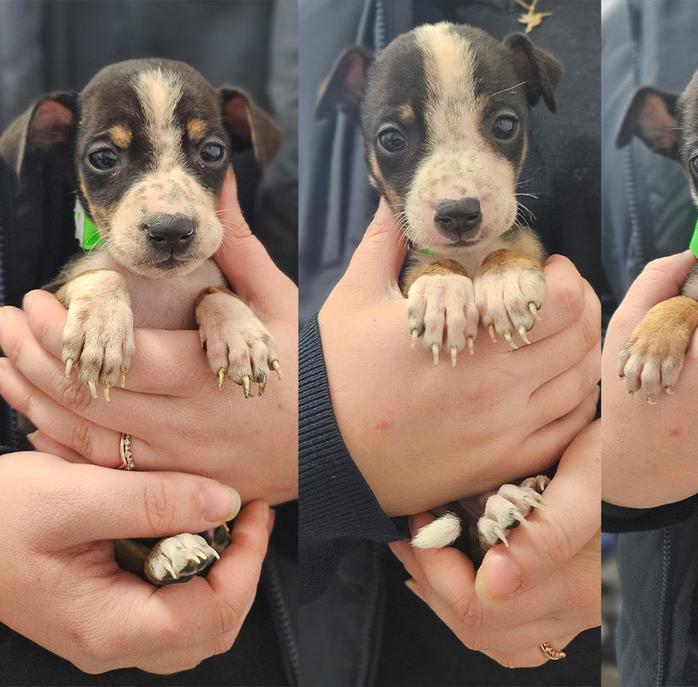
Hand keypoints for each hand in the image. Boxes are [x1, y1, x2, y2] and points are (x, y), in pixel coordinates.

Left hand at [0, 172, 297, 503]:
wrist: (354, 438)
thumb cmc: (319, 367)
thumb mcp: (282, 302)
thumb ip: (240, 247)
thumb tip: (219, 186)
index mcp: (204, 376)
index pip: (116, 357)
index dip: (65, 330)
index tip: (35, 300)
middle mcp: (184, 426)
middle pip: (87, 398)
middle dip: (32, 357)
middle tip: (3, 326)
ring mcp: (179, 461)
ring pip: (86, 439)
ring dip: (36, 402)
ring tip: (3, 366)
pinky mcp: (179, 483)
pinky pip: (108, 473)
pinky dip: (66, 449)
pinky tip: (37, 424)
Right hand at [0, 451, 270, 673]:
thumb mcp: (73, 495)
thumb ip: (153, 501)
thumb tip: (223, 502)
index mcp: (108, 626)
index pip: (211, 616)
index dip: (246, 564)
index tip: (253, 511)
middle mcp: (110, 644)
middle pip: (212, 629)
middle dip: (241, 570)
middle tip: (247, 514)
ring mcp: (107, 635)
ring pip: (194, 625)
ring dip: (220, 573)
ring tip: (222, 518)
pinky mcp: (104, 615)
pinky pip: (169, 609)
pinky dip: (191, 572)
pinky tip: (185, 529)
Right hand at [318, 198, 599, 515]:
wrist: (323, 459)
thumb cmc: (339, 376)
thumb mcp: (353, 299)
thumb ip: (384, 243)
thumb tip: (396, 199)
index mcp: (466, 341)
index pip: (559, 305)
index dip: (567, 279)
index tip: (548, 269)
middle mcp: (497, 388)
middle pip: (581, 341)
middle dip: (581, 307)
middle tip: (562, 296)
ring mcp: (507, 431)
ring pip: (582, 384)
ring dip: (584, 351)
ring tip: (564, 334)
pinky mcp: (507, 463)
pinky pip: (571, 430)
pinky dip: (579, 401)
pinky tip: (563, 381)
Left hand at [390, 421, 599, 667]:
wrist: (650, 457)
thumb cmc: (617, 459)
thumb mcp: (584, 483)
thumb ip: (544, 535)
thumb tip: (493, 583)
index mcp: (575, 586)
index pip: (480, 605)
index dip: (437, 565)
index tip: (423, 518)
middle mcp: (575, 614)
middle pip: (479, 627)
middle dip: (432, 579)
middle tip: (414, 531)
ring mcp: (574, 619)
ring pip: (493, 640)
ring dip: (447, 601)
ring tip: (425, 556)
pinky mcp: (571, 610)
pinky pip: (515, 640)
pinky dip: (478, 617)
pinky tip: (458, 582)